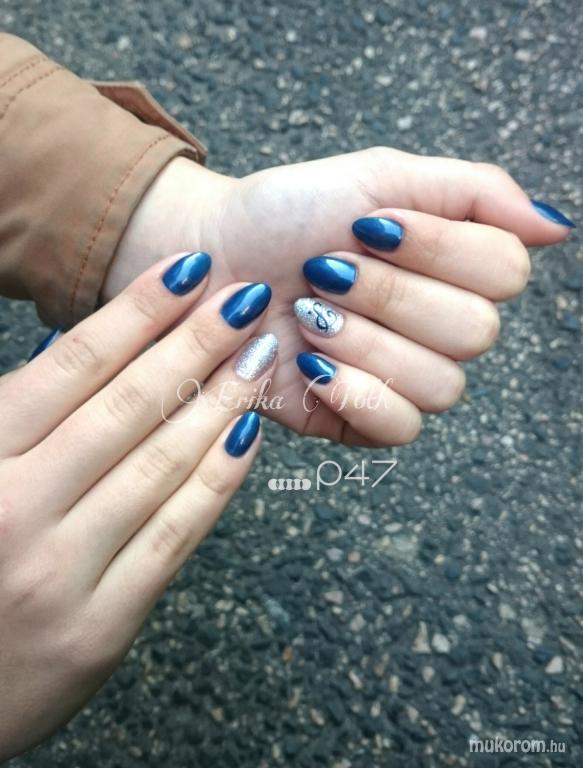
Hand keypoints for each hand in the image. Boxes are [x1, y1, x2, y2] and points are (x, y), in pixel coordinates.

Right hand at [0, 253, 276, 759]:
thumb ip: (17, 414)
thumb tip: (83, 344)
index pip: (73, 365)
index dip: (139, 311)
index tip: (191, 271)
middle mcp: (15, 505)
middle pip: (128, 405)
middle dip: (196, 343)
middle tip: (248, 300)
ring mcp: (60, 570)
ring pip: (160, 464)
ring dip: (220, 402)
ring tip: (261, 356)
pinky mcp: (99, 626)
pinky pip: (174, 536)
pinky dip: (216, 482)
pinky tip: (249, 436)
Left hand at [106, 148, 574, 444]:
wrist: (210, 263)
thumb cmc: (285, 215)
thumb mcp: (376, 179)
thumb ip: (472, 193)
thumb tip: (555, 227)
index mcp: (450, 268)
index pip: (504, 272)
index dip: (438, 250)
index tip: (367, 227)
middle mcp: (437, 329)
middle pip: (476, 332)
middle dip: (391, 294)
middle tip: (324, 271)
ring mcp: (400, 379)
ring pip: (440, 385)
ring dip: (366, 341)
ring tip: (308, 314)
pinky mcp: (360, 422)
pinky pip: (400, 429)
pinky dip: (357, 394)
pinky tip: (312, 366)